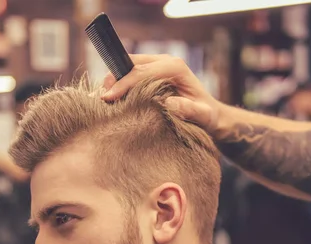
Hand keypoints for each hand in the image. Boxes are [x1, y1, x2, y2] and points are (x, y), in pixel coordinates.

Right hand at [101, 54, 222, 131]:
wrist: (210, 113)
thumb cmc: (206, 116)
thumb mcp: (203, 116)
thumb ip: (190, 110)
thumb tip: (170, 103)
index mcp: (175, 67)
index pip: (142, 72)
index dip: (123, 84)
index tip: (108, 98)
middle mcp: (165, 61)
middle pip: (131, 64)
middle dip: (113, 79)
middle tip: (100, 99)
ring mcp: (157, 65)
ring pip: (128, 66)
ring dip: (114, 81)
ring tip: (103, 100)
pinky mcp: (152, 72)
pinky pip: (131, 73)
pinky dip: (119, 83)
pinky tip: (112, 99)